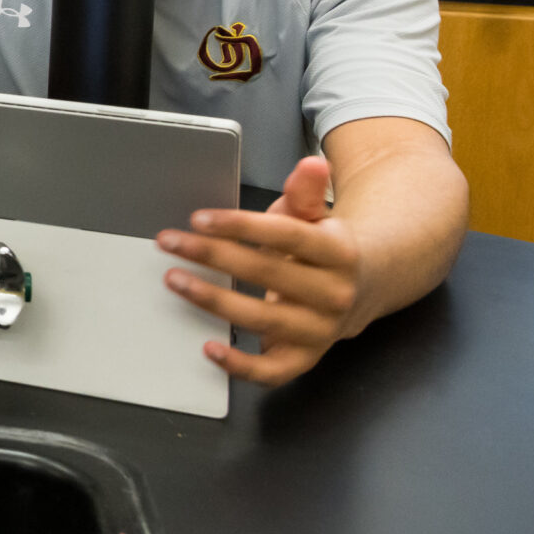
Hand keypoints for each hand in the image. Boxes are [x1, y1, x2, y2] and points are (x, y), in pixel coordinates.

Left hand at [158, 156, 364, 385]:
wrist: (364, 288)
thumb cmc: (322, 247)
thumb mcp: (316, 215)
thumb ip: (306, 191)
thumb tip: (312, 162)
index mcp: (338, 252)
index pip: (286, 234)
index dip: (241, 225)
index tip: (198, 218)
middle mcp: (333, 293)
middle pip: (268, 272)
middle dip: (213, 255)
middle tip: (169, 242)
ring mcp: (321, 329)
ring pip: (264, 319)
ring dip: (214, 300)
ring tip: (174, 280)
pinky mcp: (307, 357)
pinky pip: (275, 371)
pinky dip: (242, 366)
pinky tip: (208, 347)